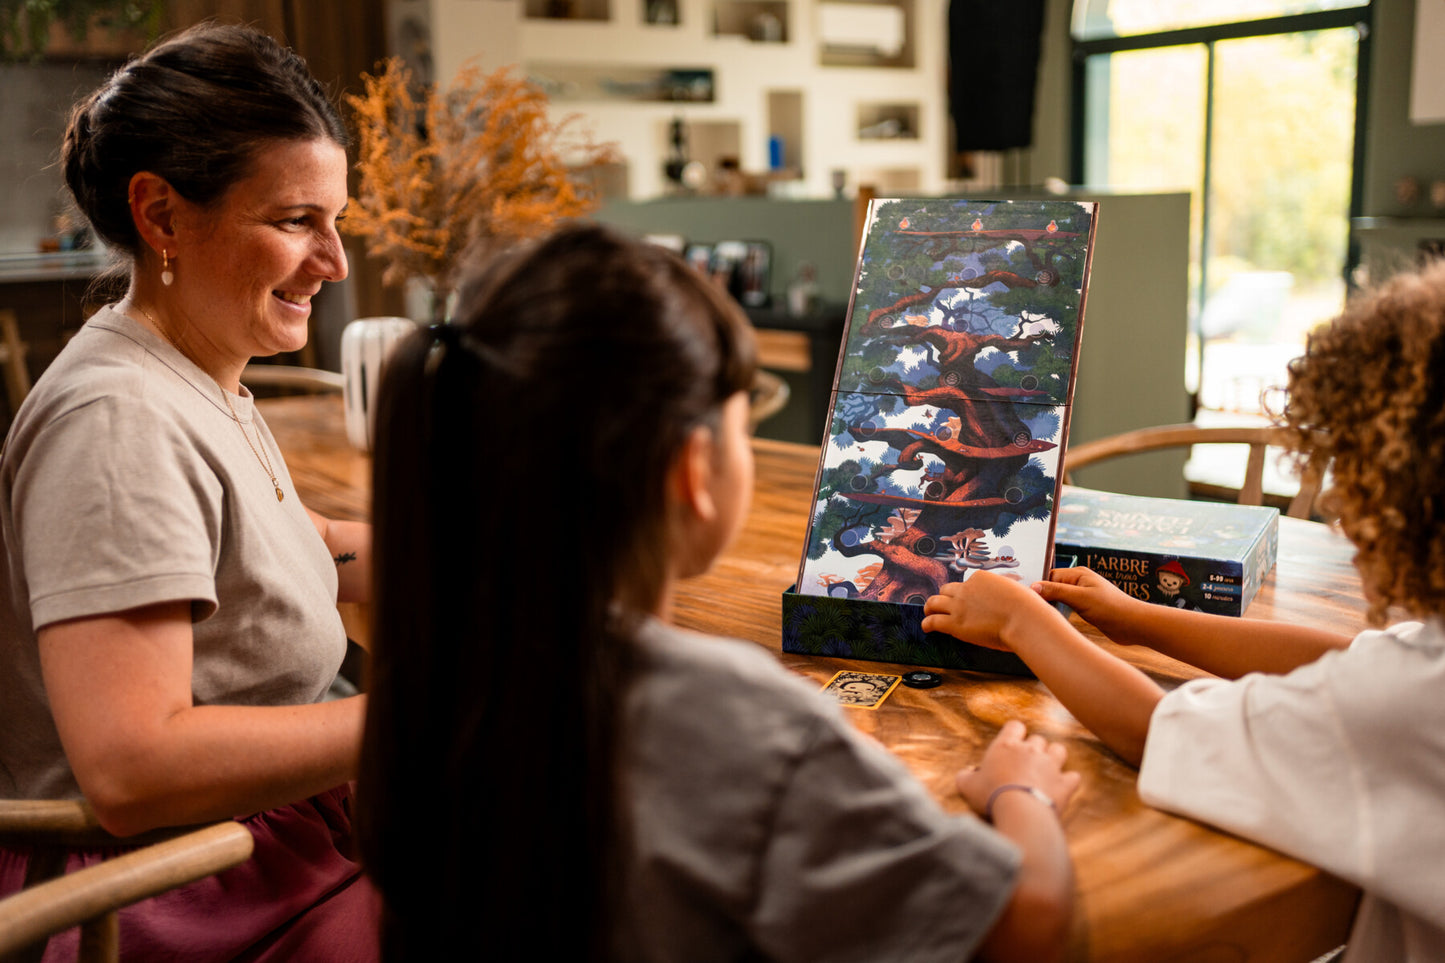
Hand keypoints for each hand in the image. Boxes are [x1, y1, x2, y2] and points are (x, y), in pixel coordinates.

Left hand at [921, 570, 1051, 650]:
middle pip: (946, 590)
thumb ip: (1010, 590)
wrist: (1024, 619)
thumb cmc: (1028, 608)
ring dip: (930, 607)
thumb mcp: (1019, 590)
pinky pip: (933, 621)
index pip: (967, 583)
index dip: (965, 593)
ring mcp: (959, 605)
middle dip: (945, 597)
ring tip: (928, 612)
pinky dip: (927, 624)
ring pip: (934, 602)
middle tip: (943, 604)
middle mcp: (967, 589)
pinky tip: (926, 627)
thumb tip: (1018, 591)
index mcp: (981, 578)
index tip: (967, 599)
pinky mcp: (954, 623)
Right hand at [957, 720, 1079, 818]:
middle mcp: (1031, 750)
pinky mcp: (1064, 783)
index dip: (1014, 733)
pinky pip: (1073, 776)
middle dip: (1034, 749)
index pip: (1015, 726)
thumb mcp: (966, 785)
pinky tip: (1061, 787)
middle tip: (1025, 765)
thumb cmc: (990, 795)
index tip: (1010, 745)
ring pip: (1059, 750)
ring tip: (1046, 770)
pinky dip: (1068, 781)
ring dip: (1054, 758)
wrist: (1019, 811)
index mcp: (1006, 745)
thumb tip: (966, 773)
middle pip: (1038, 739)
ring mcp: (1050, 765)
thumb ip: (965, 775)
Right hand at [1031, 566, 1141, 642]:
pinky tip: (1054, 620)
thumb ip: (1056, 591)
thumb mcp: (1081, 598)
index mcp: (1078, 574)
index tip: (1027, 600)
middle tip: (1030, 609)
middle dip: (1042, 596)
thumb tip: (1033, 586)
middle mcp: (1079, 582)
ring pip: (1058, 598)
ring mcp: (1082, 595)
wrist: (1134, 625)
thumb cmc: (1112, 608)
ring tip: (1041, 615)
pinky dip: (1059, 613)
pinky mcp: (1085, 608)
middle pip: (1052, 586)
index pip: (1049, 577)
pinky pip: (1065, 607)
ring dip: (1051, 606)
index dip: (1038, 588)